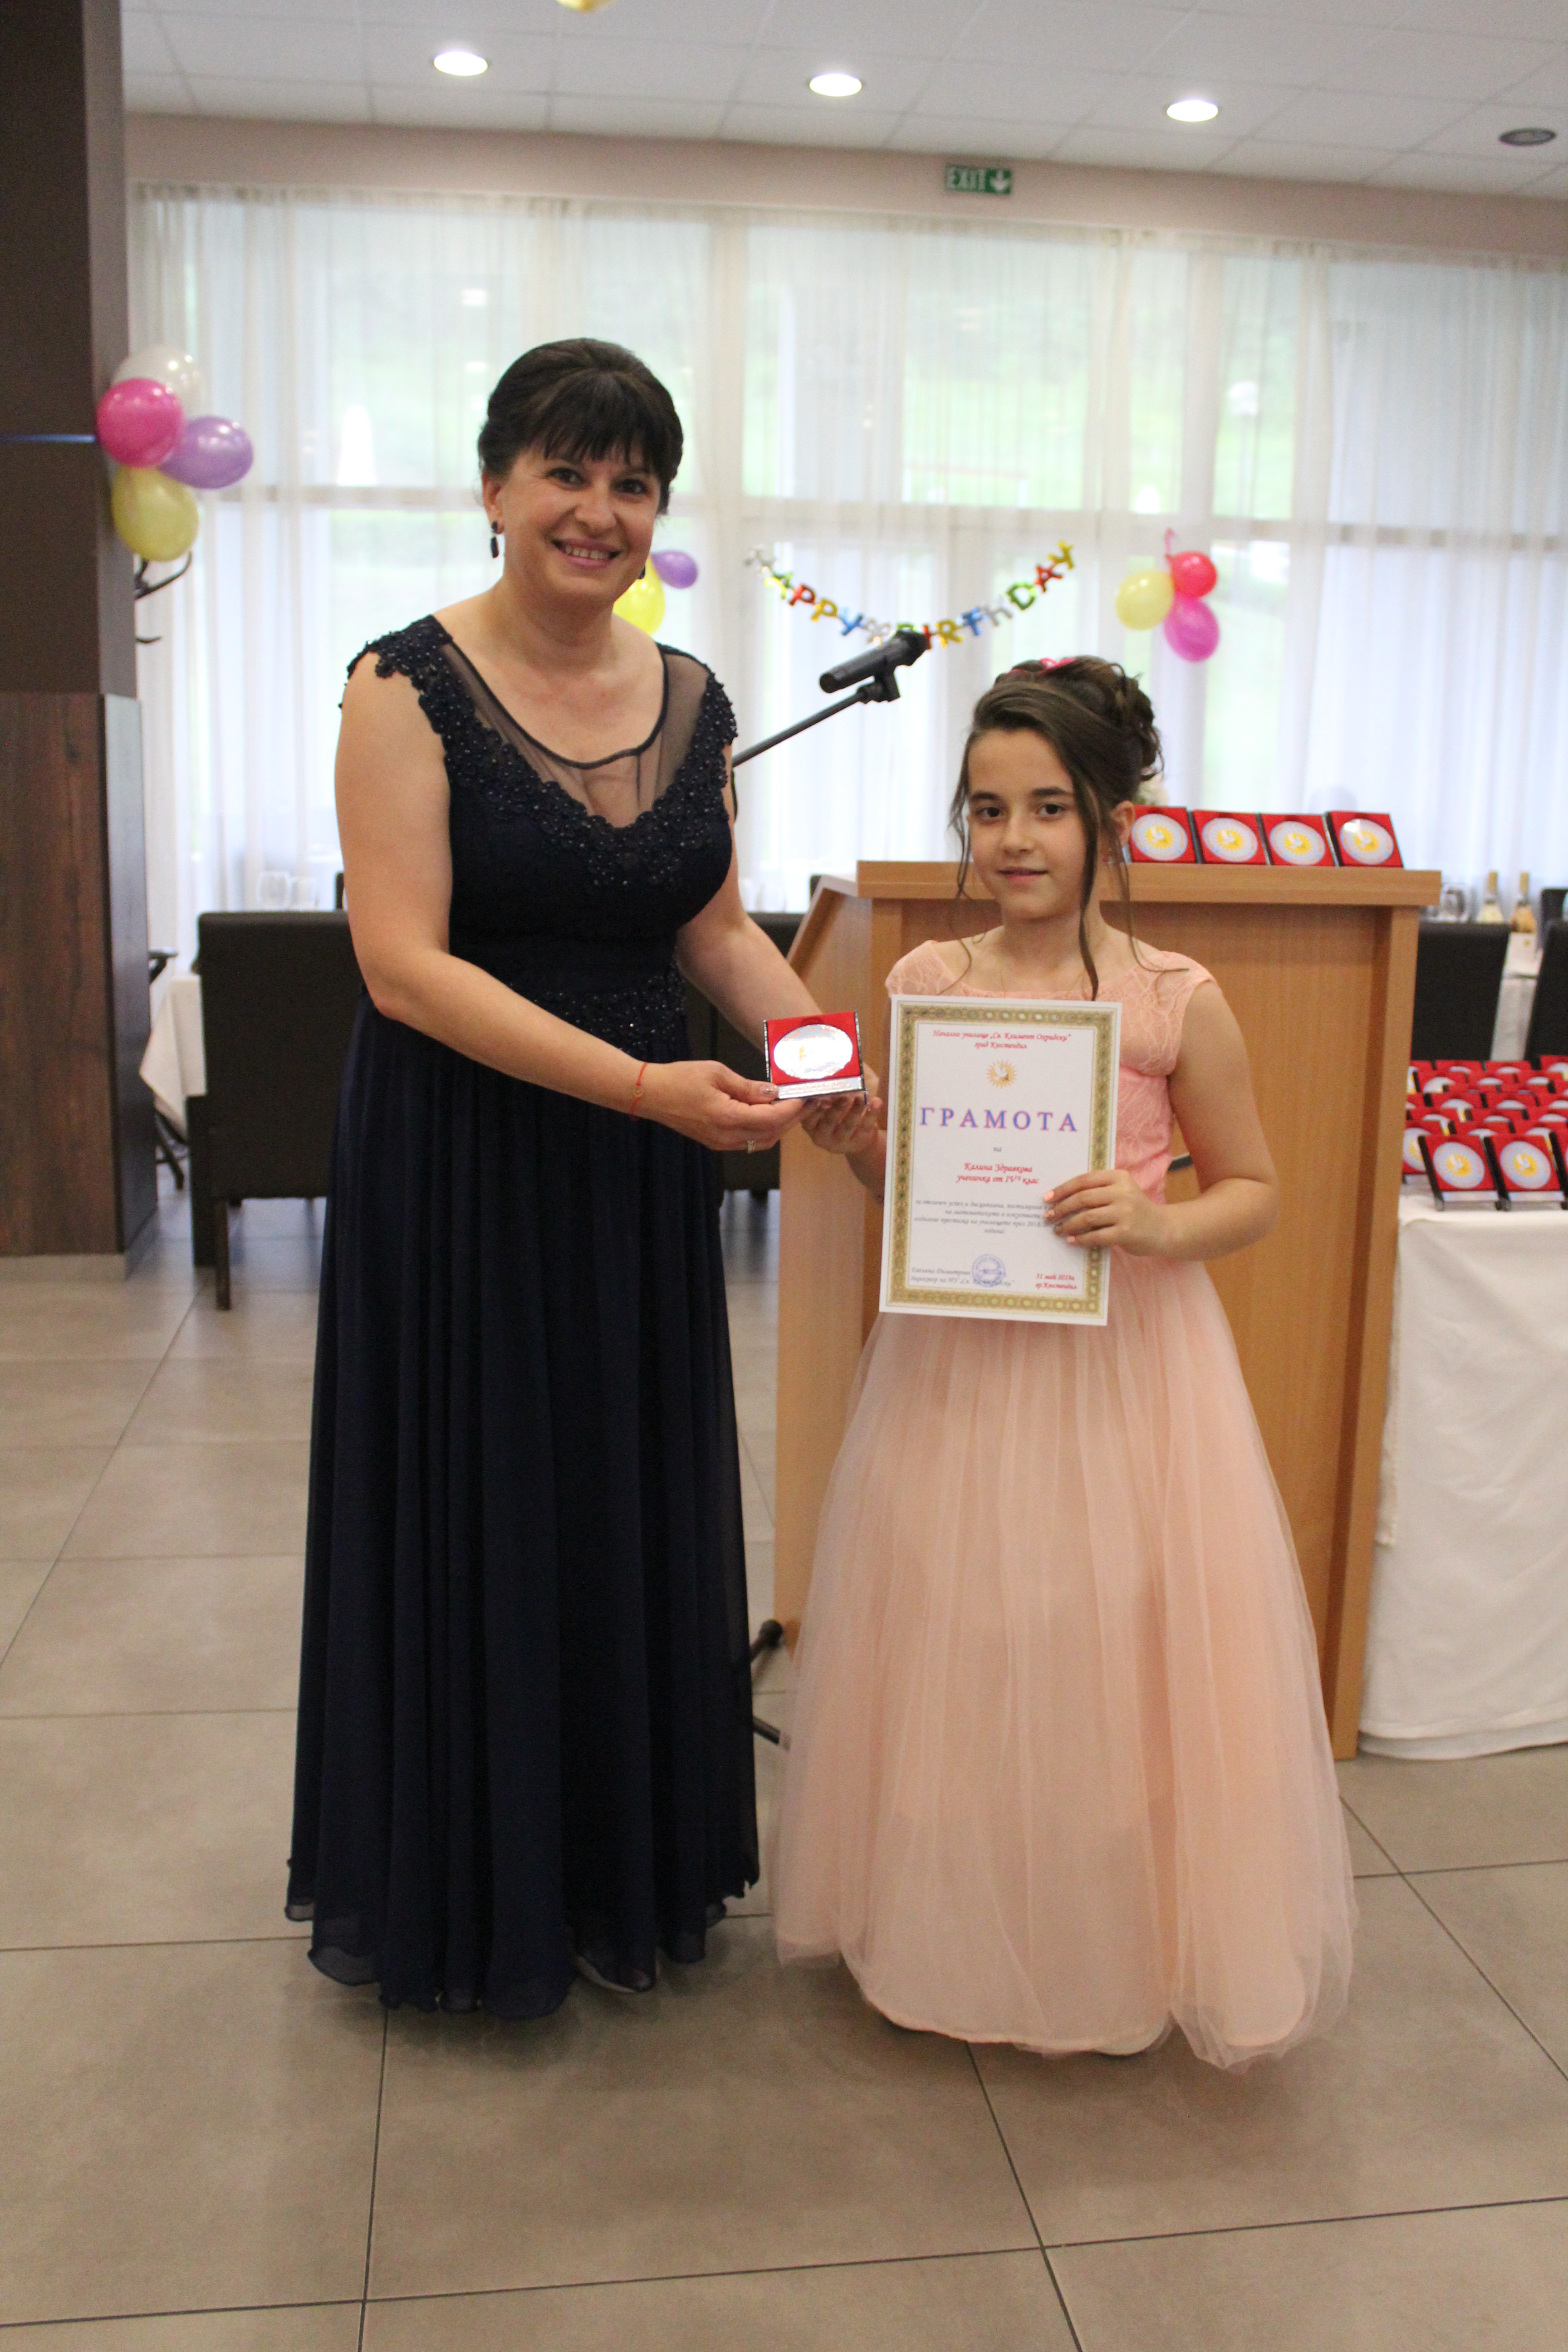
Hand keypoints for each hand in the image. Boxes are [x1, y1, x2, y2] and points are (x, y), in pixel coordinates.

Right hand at [639, 1060, 805, 1152]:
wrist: (650, 1095)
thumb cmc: (679, 1079)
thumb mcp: (717, 1073)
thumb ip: (749, 1087)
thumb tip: (775, 1092)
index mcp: (728, 1118)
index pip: (773, 1119)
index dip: (794, 1108)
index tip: (808, 1096)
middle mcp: (727, 1137)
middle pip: (773, 1134)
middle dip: (793, 1118)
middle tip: (809, 1101)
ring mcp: (722, 1143)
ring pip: (763, 1141)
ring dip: (780, 1125)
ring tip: (792, 1105)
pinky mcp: (717, 1142)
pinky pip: (750, 1141)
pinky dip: (765, 1129)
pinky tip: (769, 1112)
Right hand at [799, 1066, 883, 1157]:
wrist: (860, 1138)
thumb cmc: (844, 1109)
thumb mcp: (836, 1096)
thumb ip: (837, 1079)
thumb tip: (840, 1055)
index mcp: (810, 1120)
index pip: (807, 1114)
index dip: (812, 1105)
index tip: (818, 1094)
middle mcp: (821, 1133)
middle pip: (827, 1121)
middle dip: (836, 1108)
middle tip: (844, 1095)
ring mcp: (840, 1140)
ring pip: (847, 1125)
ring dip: (855, 1110)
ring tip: (863, 1097)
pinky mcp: (857, 1142)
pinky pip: (865, 1128)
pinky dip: (871, 1114)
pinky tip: (876, 1103)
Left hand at [1045, 1166, 1168, 1255]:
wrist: (1162, 1229)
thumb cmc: (1134, 1210)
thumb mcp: (1120, 1192)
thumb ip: (1098, 1191)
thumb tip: (1061, 1199)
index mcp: (1119, 1177)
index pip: (1084, 1180)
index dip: (1063, 1189)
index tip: (1047, 1198)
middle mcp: (1123, 1192)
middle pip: (1083, 1198)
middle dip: (1061, 1208)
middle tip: (1048, 1216)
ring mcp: (1125, 1212)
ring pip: (1087, 1217)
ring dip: (1068, 1225)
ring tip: (1057, 1230)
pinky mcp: (1126, 1232)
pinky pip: (1096, 1236)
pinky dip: (1081, 1239)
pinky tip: (1072, 1241)